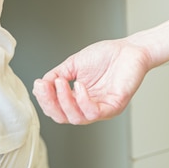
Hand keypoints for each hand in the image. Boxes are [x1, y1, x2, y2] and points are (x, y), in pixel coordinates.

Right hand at [32, 39, 151, 124]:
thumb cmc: (106, 56)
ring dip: (64, 101)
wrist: (130, 49)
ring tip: (61, 83)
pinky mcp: (114, 106)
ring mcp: (102, 108)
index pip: (57, 109)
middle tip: (46, 86)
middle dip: (50, 103)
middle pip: (63, 117)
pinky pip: (94, 112)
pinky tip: (79, 86)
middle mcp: (89, 106)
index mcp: (78, 99)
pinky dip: (83, 101)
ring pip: (76, 118)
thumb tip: (40, 86)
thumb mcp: (73, 64)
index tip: (39, 84)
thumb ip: (56, 75)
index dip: (45, 100)